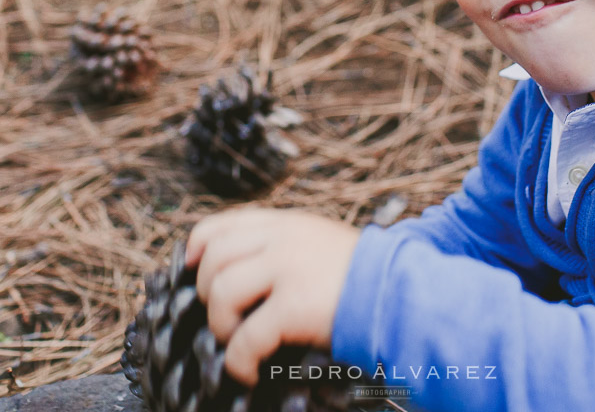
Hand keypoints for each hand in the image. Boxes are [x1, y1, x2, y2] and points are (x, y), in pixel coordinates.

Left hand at [184, 207, 360, 384]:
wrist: (403, 293)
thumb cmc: (363, 277)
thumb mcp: (320, 243)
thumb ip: (283, 246)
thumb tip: (240, 268)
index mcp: (287, 223)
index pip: (222, 225)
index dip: (197, 248)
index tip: (191, 270)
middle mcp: (283, 239)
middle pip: (213, 258)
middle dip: (207, 293)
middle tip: (224, 318)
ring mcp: (289, 268)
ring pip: (221, 292)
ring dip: (221, 325)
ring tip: (237, 342)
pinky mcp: (295, 305)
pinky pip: (245, 337)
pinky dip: (238, 360)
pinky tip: (248, 371)